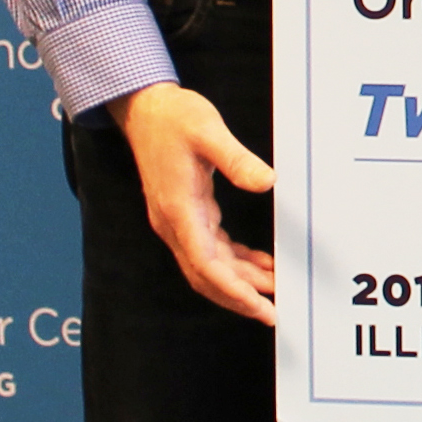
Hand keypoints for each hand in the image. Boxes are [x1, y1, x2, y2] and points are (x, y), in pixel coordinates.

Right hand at [108, 80, 277, 322]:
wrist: (145, 109)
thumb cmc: (175, 118)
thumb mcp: (209, 131)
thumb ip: (237, 159)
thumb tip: (267, 182)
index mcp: (178, 210)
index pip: (206, 266)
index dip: (235, 291)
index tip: (262, 307)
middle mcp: (173, 223)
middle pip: (207, 276)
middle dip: (240, 297)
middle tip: (275, 312)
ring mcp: (177, 221)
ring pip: (209, 266)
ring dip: (241, 281)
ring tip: (276, 289)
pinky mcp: (185, 213)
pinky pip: (210, 249)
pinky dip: (235, 260)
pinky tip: (260, 263)